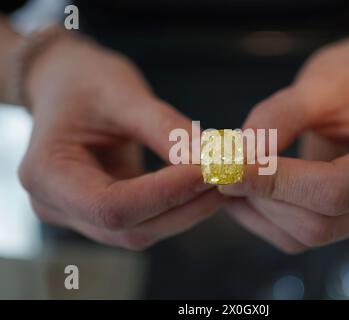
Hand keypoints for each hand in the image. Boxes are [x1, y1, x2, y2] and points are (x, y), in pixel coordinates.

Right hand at [19, 33, 222, 249]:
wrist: (65, 85)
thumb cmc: (84, 82)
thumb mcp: (122, 95)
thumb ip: (164, 129)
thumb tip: (209, 159)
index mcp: (46, 175)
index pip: (111, 206)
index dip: (164, 194)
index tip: (209, 171)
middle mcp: (58, 205)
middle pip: (130, 228)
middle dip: (184, 206)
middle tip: (228, 177)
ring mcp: (80, 214)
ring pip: (142, 231)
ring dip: (187, 210)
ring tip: (222, 180)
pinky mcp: (104, 211)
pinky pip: (145, 220)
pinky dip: (178, 206)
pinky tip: (203, 184)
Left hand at [220, 33, 348, 253]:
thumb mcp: (319, 84)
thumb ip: (278, 119)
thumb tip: (237, 157)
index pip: (333, 191)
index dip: (274, 182)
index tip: (227, 166)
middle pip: (317, 223)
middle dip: (262, 196)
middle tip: (221, 167)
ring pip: (301, 235)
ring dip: (256, 208)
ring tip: (229, 173)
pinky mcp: (339, 219)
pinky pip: (293, 235)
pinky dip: (260, 216)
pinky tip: (241, 187)